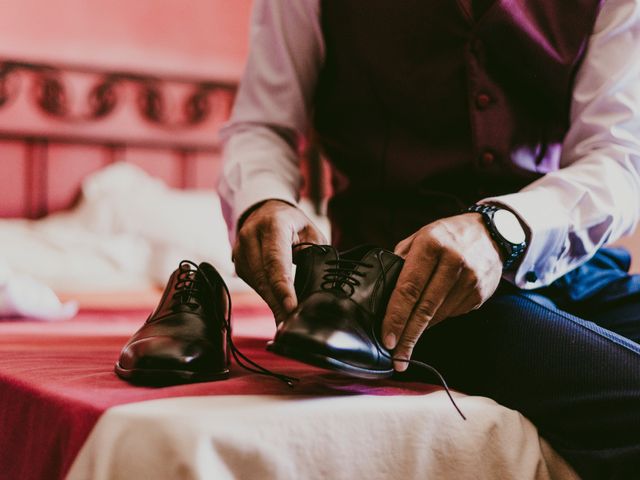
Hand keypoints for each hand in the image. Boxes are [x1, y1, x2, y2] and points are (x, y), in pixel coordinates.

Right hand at [233, 199, 326, 323]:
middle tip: (291, 324)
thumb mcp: (310, 231)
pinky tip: (277, 307)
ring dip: (272, 304)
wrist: (265, 210)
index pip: (276, 260)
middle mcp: (251, 235)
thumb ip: (314, 253)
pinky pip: (252, 284)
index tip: (291, 307)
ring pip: (256, 284)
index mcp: (273, 225)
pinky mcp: (237, 262)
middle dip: (278, 304)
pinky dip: (266, 297)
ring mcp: (240, 249)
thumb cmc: (292, 223)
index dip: (283, 286)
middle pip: (264, 277)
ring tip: (286, 322)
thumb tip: (315, 283)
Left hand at [382, 213, 503, 370]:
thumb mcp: (420, 237)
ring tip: (407, 338)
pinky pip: (452, 314)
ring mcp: (470, 279)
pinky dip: (438, 318)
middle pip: (425, 309)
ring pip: (438, 315)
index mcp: (431, 245)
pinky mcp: (480, 293)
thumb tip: (383, 290)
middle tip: (396, 358)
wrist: (491, 233)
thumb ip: (401, 260)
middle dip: (408, 336)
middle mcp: (453, 262)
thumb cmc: (446, 236)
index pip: (409, 288)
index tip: (387, 338)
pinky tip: (431, 315)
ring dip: (421, 329)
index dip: (396, 317)